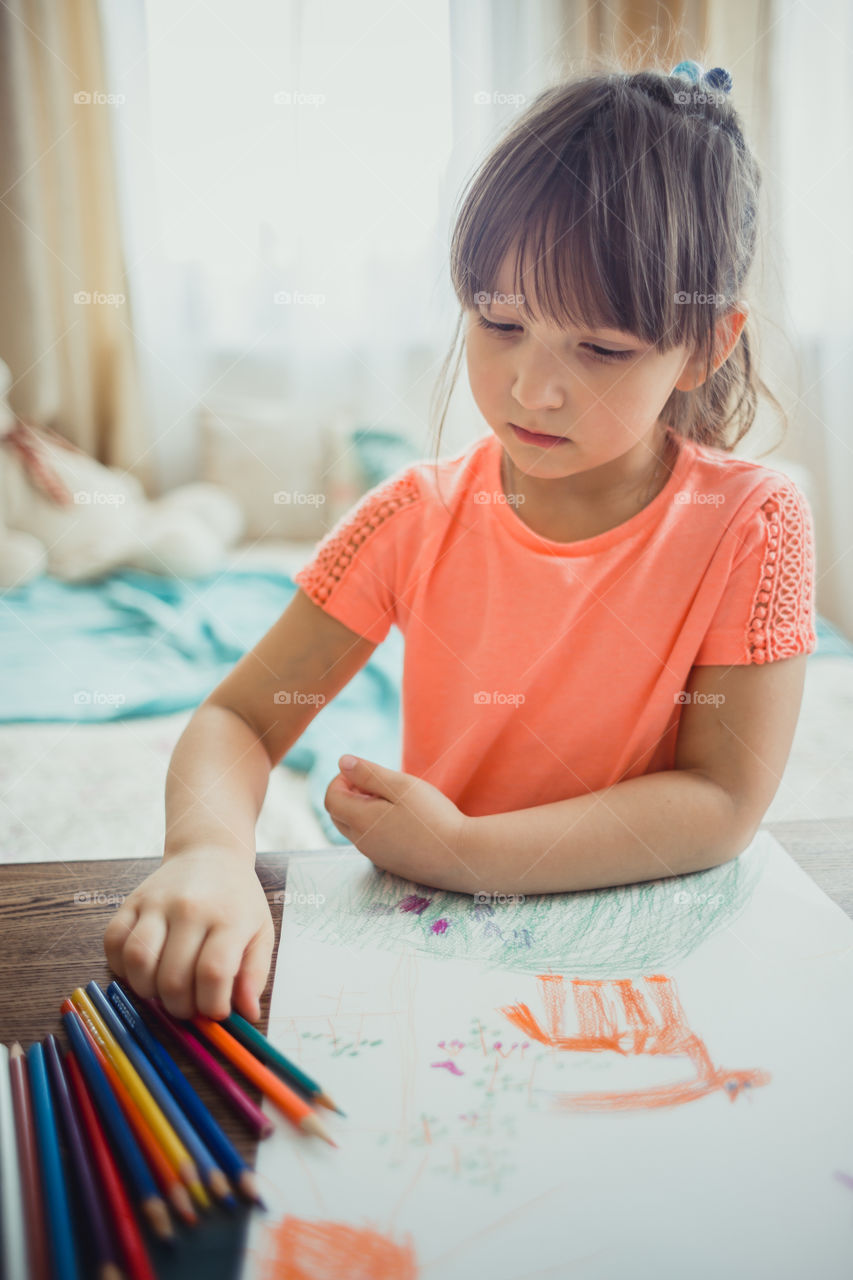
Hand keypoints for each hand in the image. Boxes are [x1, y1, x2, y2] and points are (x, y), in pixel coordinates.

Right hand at [102, 848, 274, 1021]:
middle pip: (173, 977)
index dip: (211, 1005)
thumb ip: (255, 974)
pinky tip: (142, 970)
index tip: (215, 1010)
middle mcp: (190, 908)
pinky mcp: (131, 901)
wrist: (210, 853)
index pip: (213, 974)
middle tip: (189, 1004)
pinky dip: (121, 967)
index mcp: (228, 918)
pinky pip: (113, 942)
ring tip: (164, 990)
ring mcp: (156, 903)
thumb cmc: (237, 899)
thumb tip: (247, 1014)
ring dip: (148, 990)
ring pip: (137, 961)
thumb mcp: (260, 932)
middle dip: (180, 1006)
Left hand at [324, 755, 472, 888]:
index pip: (331, 798)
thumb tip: (342, 762)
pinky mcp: (392, 864)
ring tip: (395, 800)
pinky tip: (405, 820)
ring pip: (356, 829)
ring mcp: (376, 856)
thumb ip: (368, 773)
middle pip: (339, 815)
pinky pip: (373, 841)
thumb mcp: (401, 786)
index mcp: (361, 821)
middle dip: (350, 794)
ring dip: (364, 810)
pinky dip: (377, 825)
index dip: (341, 780)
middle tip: (378, 784)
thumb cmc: (432, 817)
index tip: (363, 772)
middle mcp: (363, 842)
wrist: (461, 857)